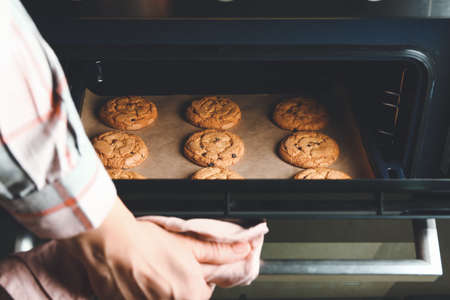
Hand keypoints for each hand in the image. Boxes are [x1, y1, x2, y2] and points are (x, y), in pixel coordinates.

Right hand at [60, 198, 250, 299]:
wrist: (111, 244)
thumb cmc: (147, 243)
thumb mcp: (187, 244)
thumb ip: (218, 252)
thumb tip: (244, 251)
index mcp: (192, 294)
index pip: (203, 293)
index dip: (194, 277)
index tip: (182, 266)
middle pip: (183, 297)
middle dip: (176, 286)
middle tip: (162, 268)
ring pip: (162, 299)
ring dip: (158, 290)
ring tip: (147, 273)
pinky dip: (141, 294)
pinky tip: (134, 280)